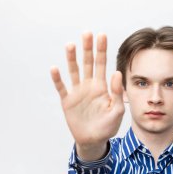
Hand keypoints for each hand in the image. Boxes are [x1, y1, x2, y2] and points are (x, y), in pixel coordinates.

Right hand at [50, 33, 124, 158]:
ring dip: (71, 59)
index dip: (102, 50)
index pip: (102, 64)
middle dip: (88, 49)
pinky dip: (58, 79)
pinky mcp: (67, 102)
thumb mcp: (117, 111)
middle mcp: (89, 86)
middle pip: (88, 63)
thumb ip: (117, 93)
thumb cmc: (107, 126)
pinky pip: (61, 88)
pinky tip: (55, 69)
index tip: (101, 35)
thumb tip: (116, 73)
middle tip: (87, 33)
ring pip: (74, 72)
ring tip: (70, 45)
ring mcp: (77, 93)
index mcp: (102, 87)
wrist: (93, 141)